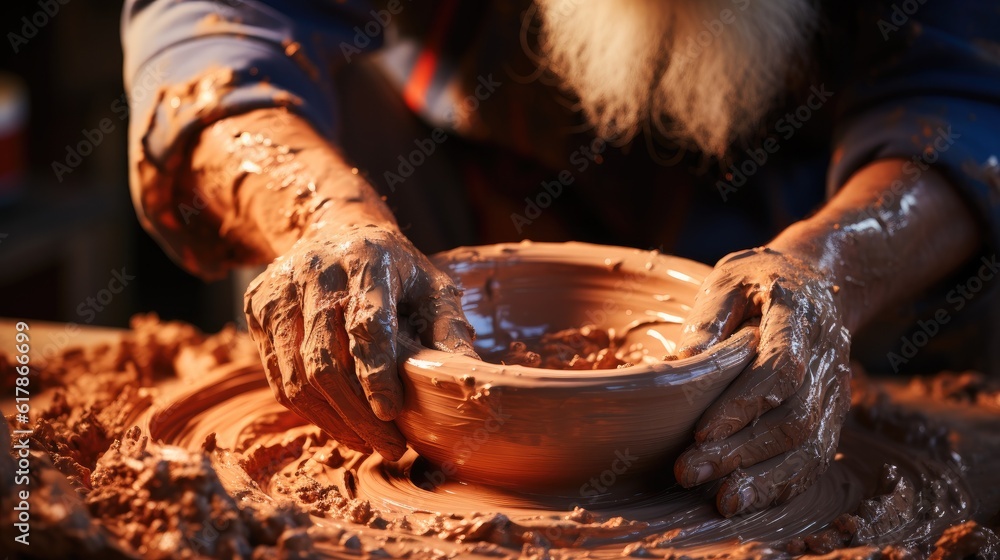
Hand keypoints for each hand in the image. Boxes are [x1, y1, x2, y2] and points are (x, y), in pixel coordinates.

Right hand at [244, 224, 477, 459]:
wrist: (334, 229)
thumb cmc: (394, 268)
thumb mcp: (431, 284)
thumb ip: (449, 327)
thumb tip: (466, 373)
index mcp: (367, 258)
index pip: (366, 324)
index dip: (376, 374)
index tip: (392, 414)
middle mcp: (316, 271)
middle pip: (326, 360)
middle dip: (358, 414)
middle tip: (390, 447)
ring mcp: (279, 291)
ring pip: (296, 376)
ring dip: (333, 420)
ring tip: (367, 443)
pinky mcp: (258, 311)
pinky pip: (278, 377)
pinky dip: (310, 410)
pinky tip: (339, 424)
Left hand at [672, 247, 850, 516]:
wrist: (818, 281)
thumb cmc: (760, 280)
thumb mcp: (729, 279)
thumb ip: (708, 318)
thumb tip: (679, 364)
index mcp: (800, 316)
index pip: (781, 368)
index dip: (744, 404)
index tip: (701, 431)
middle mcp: (827, 357)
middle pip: (794, 417)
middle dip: (741, 451)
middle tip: (688, 472)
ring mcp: (836, 390)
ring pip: (810, 446)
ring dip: (764, 478)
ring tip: (719, 500)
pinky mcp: (833, 414)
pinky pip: (816, 458)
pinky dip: (783, 484)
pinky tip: (746, 498)